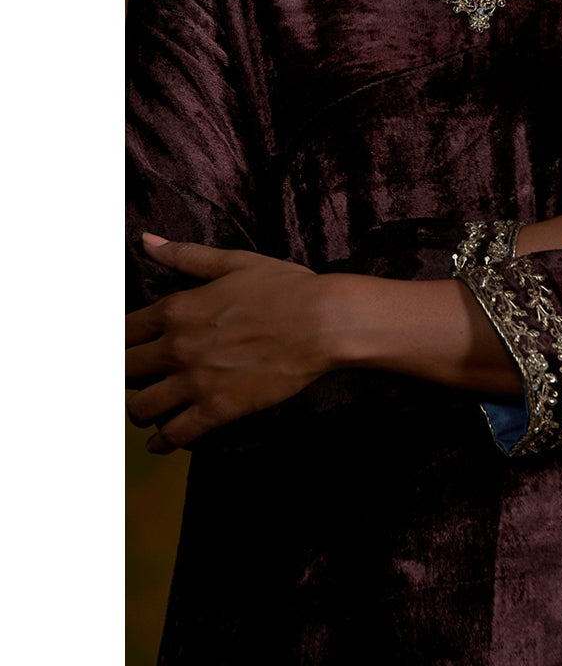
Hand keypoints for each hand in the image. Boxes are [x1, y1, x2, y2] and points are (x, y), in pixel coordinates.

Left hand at [125, 235, 340, 454]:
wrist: (323, 323)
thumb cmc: (286, 288)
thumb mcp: (235, 263)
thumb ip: (186, 256)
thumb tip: (147, 241)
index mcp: (177, 309)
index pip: (122, 332)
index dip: (117, 342)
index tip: (121, 348)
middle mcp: (177, 347)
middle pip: (123, 371)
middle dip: (123, 376)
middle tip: (132, 379)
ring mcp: (196, 381)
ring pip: (141, 408)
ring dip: (138, 409)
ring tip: (145, 408)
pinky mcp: (218, 409)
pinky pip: (176, 434)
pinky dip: (163, 441)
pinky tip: (162, 441)